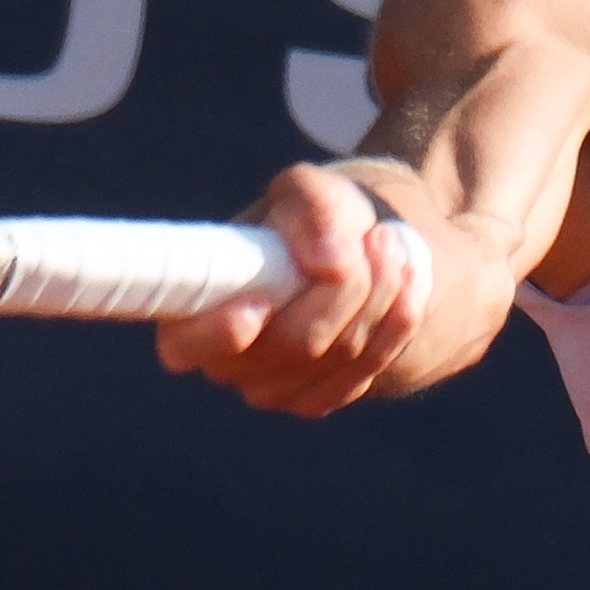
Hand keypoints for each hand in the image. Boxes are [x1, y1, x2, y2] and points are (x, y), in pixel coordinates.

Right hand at [154, 162, 430, 416]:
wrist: (361, 254)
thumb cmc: (319, 220)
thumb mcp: (312, 192)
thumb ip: (311, 207)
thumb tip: (329, 259)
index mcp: (196, 305)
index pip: (183, 344)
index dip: (216, 334)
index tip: (256, 306)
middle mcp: (226, 359)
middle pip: (292, 343)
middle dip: (344, 289)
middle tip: (375, 237)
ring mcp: (272, 387)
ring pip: (338, 353)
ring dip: (379, 295)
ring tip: (391, 245)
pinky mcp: (318, 397)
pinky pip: (367, 369)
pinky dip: (396, 322)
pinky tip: (407, 285)